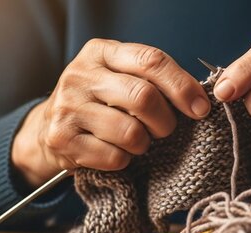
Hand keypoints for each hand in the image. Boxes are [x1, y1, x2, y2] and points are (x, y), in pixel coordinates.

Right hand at [12, 39, 210, 186]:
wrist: (49, 128)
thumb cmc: (99, 103)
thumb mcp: (119, 78)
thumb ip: (152, 80)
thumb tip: (199, 100)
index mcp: (101, 52)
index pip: (151, 61)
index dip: (182, 86)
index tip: (201, 109)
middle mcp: (80, 74)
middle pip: (143, 97)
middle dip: (166, 121)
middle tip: (166, 130)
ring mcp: (68, 106)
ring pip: (131, 132)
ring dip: (144, 144)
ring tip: (137, 142)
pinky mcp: (61, 138)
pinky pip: (114, 157)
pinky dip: (124, 160)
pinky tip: (116, 153)